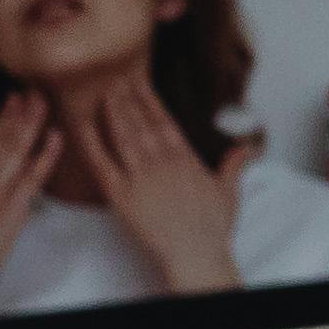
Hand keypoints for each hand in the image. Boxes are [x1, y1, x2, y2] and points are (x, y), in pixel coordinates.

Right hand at [0, 101, 57, 326]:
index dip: (0, 119)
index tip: (12, 101)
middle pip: (2, 141)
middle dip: (19, 114)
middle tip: (32, 92)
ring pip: (17, 152)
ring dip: (32, 124)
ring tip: (43, 101)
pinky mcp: (12, 211)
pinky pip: (34, 178)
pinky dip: (46, 155)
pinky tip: (55, 136)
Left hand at [82, 82, 248, 298]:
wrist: (195, 250)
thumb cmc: (212, 227)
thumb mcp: (229, 192)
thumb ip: (233, 166)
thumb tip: (244, 150)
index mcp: (185, 158)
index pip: (164, 121)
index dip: (150, 100)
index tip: (141, 83)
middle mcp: (162, 161)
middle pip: (142, 122)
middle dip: (129, 98)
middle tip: (116, 78)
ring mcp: (141, 176)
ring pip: (124, 135)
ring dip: (114, 112)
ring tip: (105, 92)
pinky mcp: (122, 194)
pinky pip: (103, 163)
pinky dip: (92, 143)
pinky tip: (84, 126)